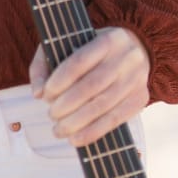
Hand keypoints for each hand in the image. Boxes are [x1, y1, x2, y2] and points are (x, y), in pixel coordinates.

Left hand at [28, 27, 149, 146]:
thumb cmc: (92, 49)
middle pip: (92, 86)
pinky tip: (76, 138)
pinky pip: (116, 120)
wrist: (136, 48)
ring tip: (59, 130)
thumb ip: (45, 63)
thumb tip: (37, 92)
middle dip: (68, 104)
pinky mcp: (140, 98)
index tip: (46, 94)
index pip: (80, 61)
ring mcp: (136, 79)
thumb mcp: (68, 43)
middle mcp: (125, 58)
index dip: (60, 80)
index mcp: (107, 40)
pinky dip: (93, 132)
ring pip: (104, 105)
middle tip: (51, 115)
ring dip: (78, 122)